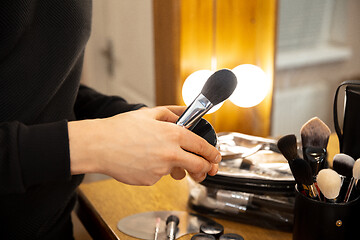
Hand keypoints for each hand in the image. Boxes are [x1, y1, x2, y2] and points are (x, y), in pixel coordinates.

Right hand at [68, 106, 220, 184]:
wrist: (99, 145)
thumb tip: (184, 114)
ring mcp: (160, 169)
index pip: (202, 147)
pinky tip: (143, 161)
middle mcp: (170, 153)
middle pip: (198, 166)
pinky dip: (155, 170)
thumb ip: (171, 113)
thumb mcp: (149, 113)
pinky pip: (159, 176)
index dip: (212, 153)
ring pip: (177, 172)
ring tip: (163, 160)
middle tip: (206, 169)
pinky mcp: (150, 180)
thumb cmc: (120, 129)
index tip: (215, 157)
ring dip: (177, 169)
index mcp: (173, 135)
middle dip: (206, 169)